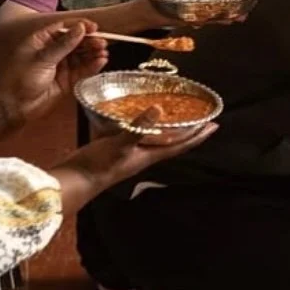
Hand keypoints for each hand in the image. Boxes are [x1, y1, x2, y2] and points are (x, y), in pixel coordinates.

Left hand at [0, 20, 106, 124]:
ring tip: (103, 52)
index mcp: (41, 40)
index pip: (64, 28)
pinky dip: (92, 66)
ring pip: (81, 55)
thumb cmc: (19, 79)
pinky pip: (82, 70)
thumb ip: (63, 44)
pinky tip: (101, 62)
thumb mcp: (42, 58)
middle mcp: (52, 51)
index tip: (94, 27)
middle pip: (75, 41)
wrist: (14, 107)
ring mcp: (60, 66)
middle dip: (89, 41)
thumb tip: (80, 28)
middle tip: (102, 42)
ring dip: (93, 53)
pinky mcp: (67, 80)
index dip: (79, 26)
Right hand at [56, 108, 217, 214]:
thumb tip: (158, 109)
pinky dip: (142, 123)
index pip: (181, 145)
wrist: (74, 180)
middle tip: (201, 116)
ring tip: (175, 112)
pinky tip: (136, 112)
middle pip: (172, 142)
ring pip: (156, 138)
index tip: (215, 125)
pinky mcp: (116, 148)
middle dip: (187, 130)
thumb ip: (139, 127)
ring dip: (167, 126)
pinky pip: (138, 133)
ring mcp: (130, 152)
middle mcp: (144, 155)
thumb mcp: (119, 144)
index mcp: (149, 156)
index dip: (198, 136)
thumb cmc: (98, 166)